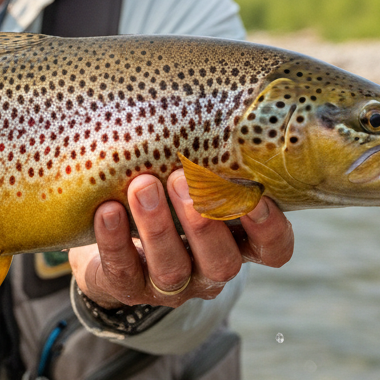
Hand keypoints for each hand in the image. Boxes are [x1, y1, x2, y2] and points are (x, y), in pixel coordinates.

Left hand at [68, 170, 293, 309]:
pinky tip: (107, 210)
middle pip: (221, 261)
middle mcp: (208, 269)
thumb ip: (204, 151)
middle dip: (202, 220)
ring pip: (172, 269)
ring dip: (158, 227)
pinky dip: (114, 240)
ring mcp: (170, 285)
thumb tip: (201, 91)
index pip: (272, 249)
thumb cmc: (163, 188)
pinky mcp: (128, 289)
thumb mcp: (187, 172)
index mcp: (235, 240)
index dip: (269, 228)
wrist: (109, 233)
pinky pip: (123, 271)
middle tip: (182, 178)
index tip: (256, 195)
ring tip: (142, 186)